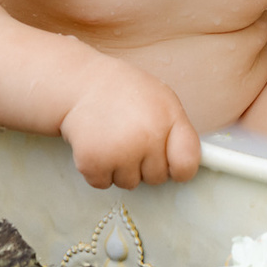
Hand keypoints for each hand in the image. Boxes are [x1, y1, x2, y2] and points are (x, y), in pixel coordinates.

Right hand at [58, 59, 202, 189]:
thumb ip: (176, 131)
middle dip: (144, 165)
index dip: (180, 170)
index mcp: (169, 118)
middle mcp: (148, 137)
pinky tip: (96, 145)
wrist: (79, 83)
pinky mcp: (93, 162)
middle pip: (156, 178)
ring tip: (111, 138)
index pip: (187, 163)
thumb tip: (186, 165)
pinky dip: (97, 170)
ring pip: (129, 183)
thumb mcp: (161, 100)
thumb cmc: (124, 91)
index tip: (172, 167)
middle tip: (129, 139)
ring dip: (119, 168)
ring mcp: (120, 151)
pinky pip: (103, 184)